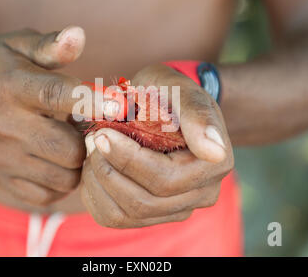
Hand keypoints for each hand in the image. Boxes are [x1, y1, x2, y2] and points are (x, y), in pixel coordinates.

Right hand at [0, 26, 90, 207]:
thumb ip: (50, 45)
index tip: (120, 106)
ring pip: (64, 177)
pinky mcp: (1, 179)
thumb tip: (80, 33)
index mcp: (13, 87)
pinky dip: (60, 182)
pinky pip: (47, 195)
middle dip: (88, 139)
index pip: (57, 96)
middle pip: (68, 149)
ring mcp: (2, 158)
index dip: (92, 102)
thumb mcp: (16, 46)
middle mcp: (6, 126)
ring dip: (78, 163)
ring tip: (70, 142)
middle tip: (86, 126)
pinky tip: (56, 161)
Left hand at [81, 64, 233, 227]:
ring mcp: (178, 209)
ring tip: (92, 151)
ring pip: (127, 214)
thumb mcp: (180, 89)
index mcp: (214, 165)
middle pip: (144, 202)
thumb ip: (197, 115)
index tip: (102, 134)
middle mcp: (202, 194)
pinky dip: (95, 195)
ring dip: (99, 183)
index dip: (127, 160)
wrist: (163, 105)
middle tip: (92, 139)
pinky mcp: (154, 216)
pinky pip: (115, 218)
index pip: (164, 178)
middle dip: (109, 171)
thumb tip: (215, 152)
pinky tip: (93, 169)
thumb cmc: (169, 93)